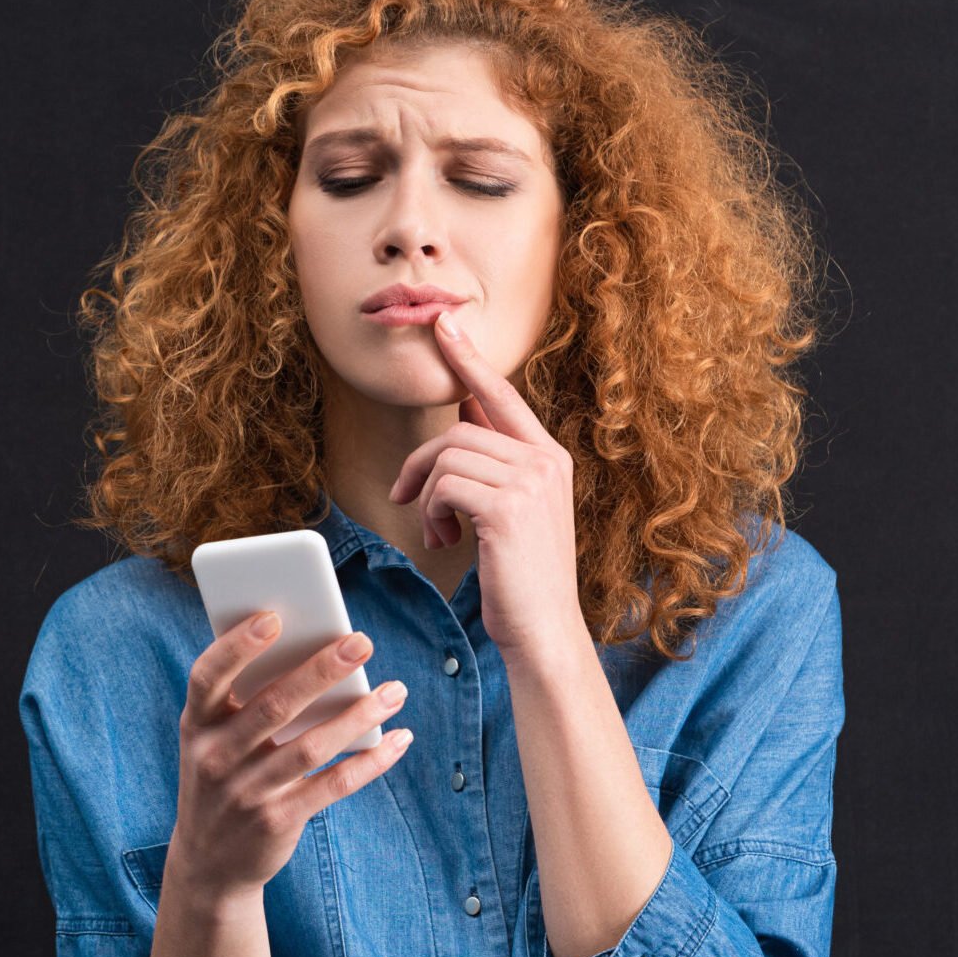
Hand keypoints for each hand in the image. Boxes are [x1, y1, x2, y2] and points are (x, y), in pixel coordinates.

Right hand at [172, 613, 411, 905]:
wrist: (208, 864)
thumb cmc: (222, 777)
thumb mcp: (213, 740)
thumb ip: (246, 701)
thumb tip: (315, 650)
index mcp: (195, 724)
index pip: (208, 676)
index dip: (237, 646)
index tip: (273, 617)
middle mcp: (215, 757)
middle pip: (274, 706)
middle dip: (321, 670)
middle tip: (361, 642)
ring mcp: (245, 792)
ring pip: (311, 746)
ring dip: (358, 715)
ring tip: (395, 690)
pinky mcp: (277, 821)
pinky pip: (332, 785)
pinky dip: (370, 761)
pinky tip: (398, 739)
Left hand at [387, 310, 583, 658]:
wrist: (544, 630)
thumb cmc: (523, 578)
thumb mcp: (514, 512)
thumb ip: (494, 462)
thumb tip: (462, 413)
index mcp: (550, 458)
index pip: (502, 395)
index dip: (470, 360)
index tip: (445, 326)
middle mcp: (545, 461)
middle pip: (459, 430)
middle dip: (422, 463)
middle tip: (407, 499)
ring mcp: (529, 482)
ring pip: (448, 455)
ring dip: (427, 494)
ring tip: (438, 531)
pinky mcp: (507, 507)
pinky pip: (445, 485)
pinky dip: (432, 512)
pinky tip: (445, 541)